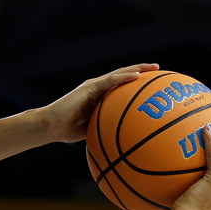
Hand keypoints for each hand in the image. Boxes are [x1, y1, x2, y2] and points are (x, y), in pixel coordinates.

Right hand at [39, 63, 159, 142]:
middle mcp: (98, 88)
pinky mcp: (89, 87)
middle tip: (159, 70)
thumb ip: (107, 129)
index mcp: (100, 96)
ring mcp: (94, 86)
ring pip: (120, 74)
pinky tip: (136, 76)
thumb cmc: (68, 131)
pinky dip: (123, 78)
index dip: (137, 84)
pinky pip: (109, 81)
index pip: (122, 86)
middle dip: (143, 72)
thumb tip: (125, 141)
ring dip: (138, 70)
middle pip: (124, 76)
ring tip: (154, 68)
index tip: (154, 84)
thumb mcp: (93, 129)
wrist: (51, 126)